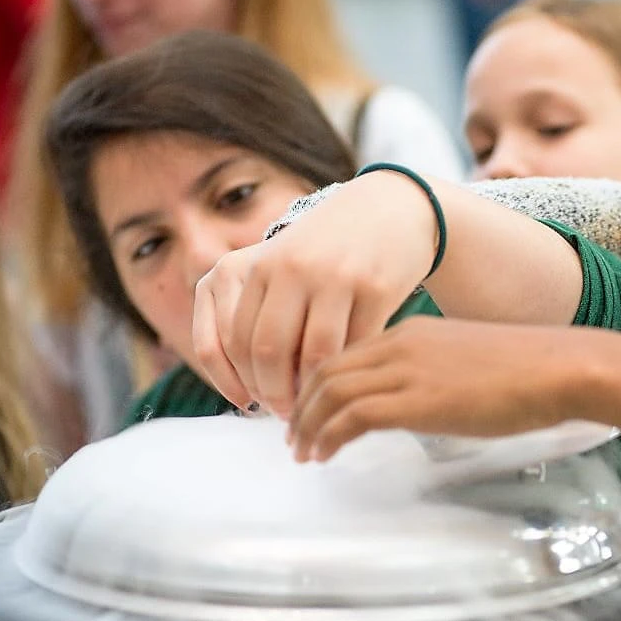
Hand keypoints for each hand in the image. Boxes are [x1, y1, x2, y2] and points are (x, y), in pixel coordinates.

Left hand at [192, 172, 437, 416]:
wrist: (389, 207)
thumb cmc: (327, 249)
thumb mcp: (280, 265)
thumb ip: (255, 310)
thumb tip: (241, 385)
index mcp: (256, 265)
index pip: (231, 341)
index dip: (237, 382)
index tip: (251, 402)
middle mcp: (290, 267)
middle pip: (267, 352)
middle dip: (273, 393)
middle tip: (285, 413)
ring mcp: (335, 275)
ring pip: (313, 355)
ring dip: (312, 390)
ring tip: (315, 402)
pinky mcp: (376, 286)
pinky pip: (356, 346)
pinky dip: (348, 371)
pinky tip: (346, 379)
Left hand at [289, 318, 594, 460]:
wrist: (559, 369)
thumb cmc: (528, 374)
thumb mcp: (467, 367)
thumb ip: (434, 379)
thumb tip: (421, 408)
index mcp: (409, 334)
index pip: (344, 356)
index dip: (316, 386)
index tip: (310, 413)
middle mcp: (399, 346)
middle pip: (325, 370)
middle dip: (302, 406)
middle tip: (294, 437)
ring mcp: (406, 371)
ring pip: (330, 392)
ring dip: (309, 425)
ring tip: (303, 453)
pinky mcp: (417, 400)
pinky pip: (352, 416)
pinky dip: (328, 436)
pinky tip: (324, 455)